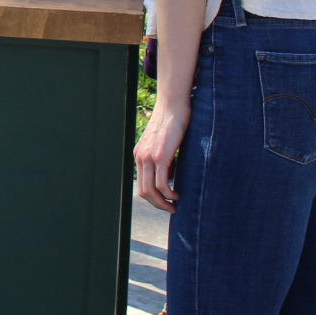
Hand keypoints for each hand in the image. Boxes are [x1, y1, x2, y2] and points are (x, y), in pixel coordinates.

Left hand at [135, 98, 190, 212]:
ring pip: (150, 190)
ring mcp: (148, 157)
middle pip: (143, 191)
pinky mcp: (160, 156)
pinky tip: (176, 195)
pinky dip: (168, 193)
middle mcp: (140, 157)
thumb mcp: (165, 143)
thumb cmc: (173, 122)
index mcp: (139, 155)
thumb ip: (164, 159)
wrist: (173, 105)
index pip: (141, 183)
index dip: (152, 197)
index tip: (165, 202)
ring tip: (174, 206)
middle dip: (157, 204)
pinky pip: (161, 182)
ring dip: (162, 202)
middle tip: (170, 209)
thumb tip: (170, 175)